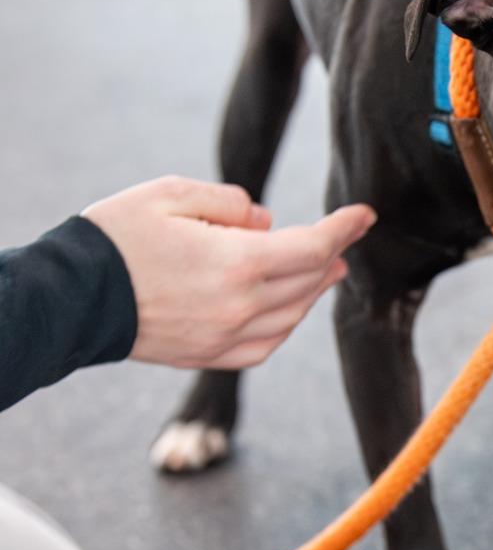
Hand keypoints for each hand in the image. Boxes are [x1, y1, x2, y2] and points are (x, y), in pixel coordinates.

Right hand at [82, 176, 374, 369]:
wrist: (68, 299)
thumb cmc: (116, 237)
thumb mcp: (172, 193)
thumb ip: (231, 203)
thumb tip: (268, 224)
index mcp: (237, 263)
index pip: (313, 246)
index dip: (345, 227)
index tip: (366, 214)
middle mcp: (240, 306)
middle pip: (309, 282)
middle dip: (331, 257)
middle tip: (343, 241)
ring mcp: (226, 338)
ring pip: (292, 317)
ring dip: (313, 292)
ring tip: (324, 271)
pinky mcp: (209, 356)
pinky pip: (266, 346)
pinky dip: (286, 325)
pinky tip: (289, 310)